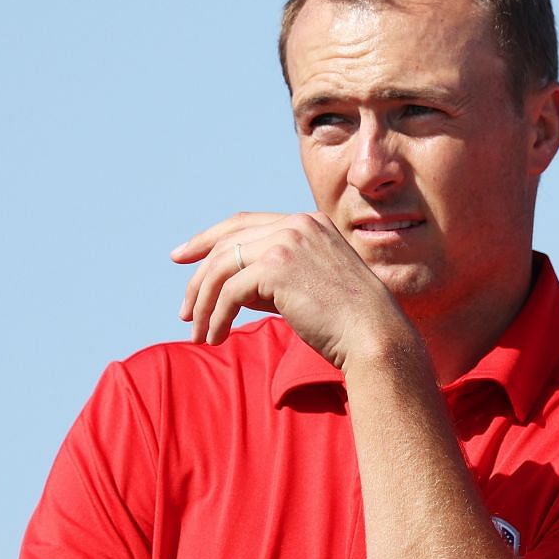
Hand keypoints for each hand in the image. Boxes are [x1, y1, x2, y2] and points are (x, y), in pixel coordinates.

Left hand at [172, 211, 413, 368]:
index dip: (208, 239)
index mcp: (309, 222)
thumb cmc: (350, 322)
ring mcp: (287, 242)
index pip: (244, 222)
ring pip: (222, 267)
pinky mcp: (276, 268)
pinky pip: (229, 292)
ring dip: (203, 302)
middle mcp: (296, 225)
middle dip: (198, 276)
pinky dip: (216, 317)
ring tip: (197, 331)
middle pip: (226, 242)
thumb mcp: (310, 288)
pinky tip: (214, 337)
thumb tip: (229, 289)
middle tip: (184, 309)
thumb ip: (273, 279)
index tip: (183, 256)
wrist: (375, 336)